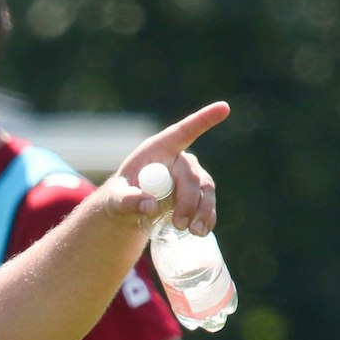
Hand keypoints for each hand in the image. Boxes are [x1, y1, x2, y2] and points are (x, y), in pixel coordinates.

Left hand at [103, 102, 229, 236]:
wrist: (128, 209)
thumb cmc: (120, 195)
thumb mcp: (115, 199)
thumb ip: (127, 200)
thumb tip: (150, 205)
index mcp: (158, 149)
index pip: (184, 131)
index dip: (203, 120)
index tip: (224, 107)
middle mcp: (178, 159)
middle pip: (191, 176)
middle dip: (189, 200)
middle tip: (178, 225)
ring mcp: (191, 175)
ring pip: (205, 190)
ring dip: (203, 211)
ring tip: (194, 232)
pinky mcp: (197, 192)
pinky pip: (208, 202)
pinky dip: (208, 216)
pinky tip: (203, 230)